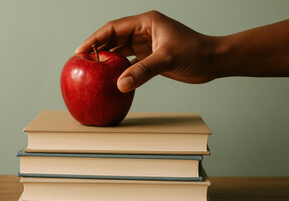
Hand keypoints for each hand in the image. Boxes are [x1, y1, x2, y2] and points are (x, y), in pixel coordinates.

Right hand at [75, 11, 217, 91]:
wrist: (213, 61)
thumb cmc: (196, 52)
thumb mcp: (167, 59)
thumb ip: (143, 71)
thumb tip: (121, 85)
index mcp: (146, 22)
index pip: (114, 28)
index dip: (95, 38)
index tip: (80, 50)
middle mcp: (144, 31)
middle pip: (114, 38)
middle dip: (98, 49)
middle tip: (82, 61)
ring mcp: (147, 44)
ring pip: (121, 50)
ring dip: (108, 59)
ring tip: (93, 69)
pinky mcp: (151, 57)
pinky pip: (130, 62)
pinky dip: (120, 68)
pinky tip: (111, 76)